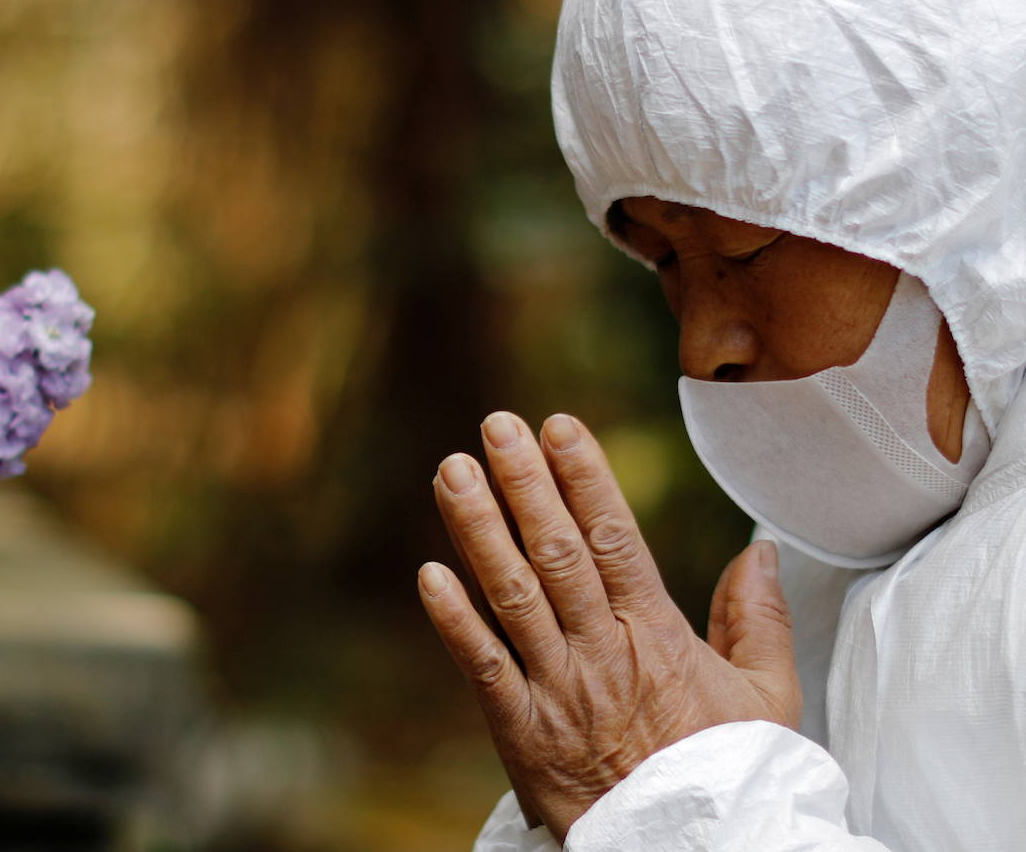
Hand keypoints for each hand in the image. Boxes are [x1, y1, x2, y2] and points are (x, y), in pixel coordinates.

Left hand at [420, 411, 800, 842]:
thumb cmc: (727, 772)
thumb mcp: (768, 696)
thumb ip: (759, 619)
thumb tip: (759, 550)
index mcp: (657, 634)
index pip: (616, 539)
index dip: (584, 478)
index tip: (558, 426)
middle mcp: (603, 651)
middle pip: (558, 553)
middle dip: (525, 484)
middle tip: (496, 427)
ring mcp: (559, 689)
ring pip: (513, 596)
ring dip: (479, 531)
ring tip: (453, 472)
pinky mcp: (522, 732)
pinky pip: (483, 669)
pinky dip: (455, 623)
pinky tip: (429, 574)